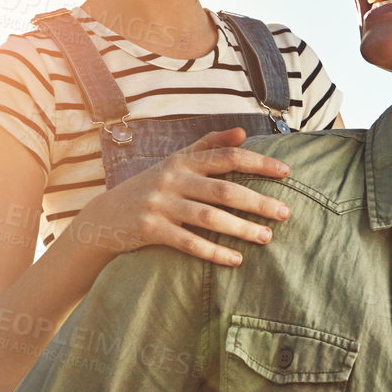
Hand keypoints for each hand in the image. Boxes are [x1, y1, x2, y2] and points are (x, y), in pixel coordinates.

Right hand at [66, 127, 292, 265]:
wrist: (104, 217)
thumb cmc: (149, 188)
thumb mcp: (174, 163)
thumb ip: (207, 145)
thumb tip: (241, 132)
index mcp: (182, 160)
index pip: (227, 157)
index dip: (259, 163)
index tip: (287, 173)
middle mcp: (172, 179)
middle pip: (224, 189)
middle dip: (258, 201)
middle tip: (285, 213)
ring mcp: (160, 204)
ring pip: (209, 217)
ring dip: (241, 228)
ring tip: (266, 238)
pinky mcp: (150, 229)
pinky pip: (188, 243)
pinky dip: (214, 252)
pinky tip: (236, 260)